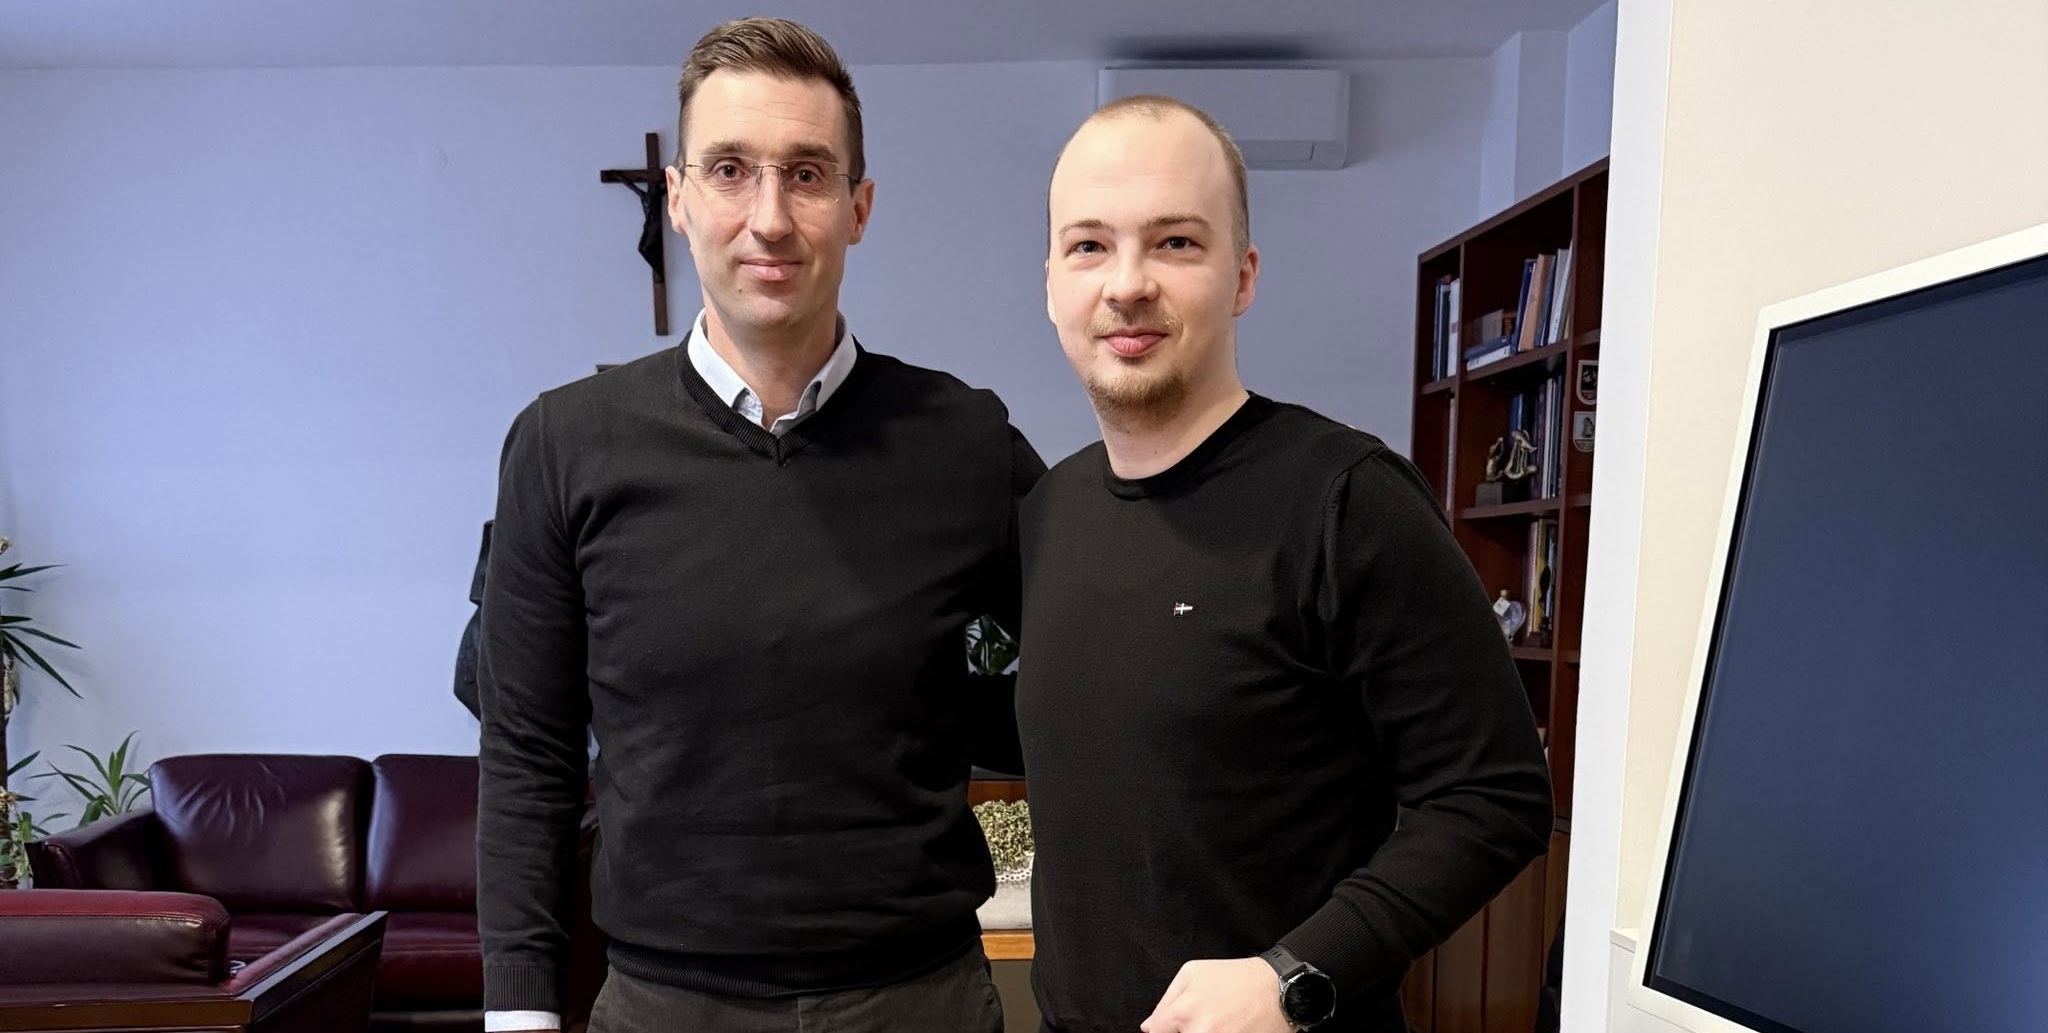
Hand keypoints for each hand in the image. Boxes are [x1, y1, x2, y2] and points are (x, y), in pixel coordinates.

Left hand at [1139, 957, 1290, 1032]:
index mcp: (1183, 1012)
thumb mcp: (1193, 973)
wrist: (1278, 989)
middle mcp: (1199, 1032)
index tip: (1178, 1026)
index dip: (1166, 1029)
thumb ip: (1166, 1000)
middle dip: (1186, 1031)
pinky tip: (1230, 1028)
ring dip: (1204, 1032)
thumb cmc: (1237, 978)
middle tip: (1207, 1018)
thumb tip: (1149, 1027)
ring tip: (1220, 1022)